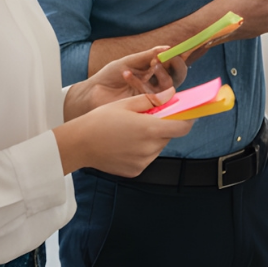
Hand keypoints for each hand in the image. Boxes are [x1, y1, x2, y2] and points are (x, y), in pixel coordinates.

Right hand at [53, 93, 192, 177]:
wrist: (79, 144)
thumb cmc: (101, 120)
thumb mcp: (126, 104)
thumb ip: (152, 100)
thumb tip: (172, 95)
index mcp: (149, 129)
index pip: (182, 127)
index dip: (187, 119)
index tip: (188, 113)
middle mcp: (149, 149)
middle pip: (168, 136)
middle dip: (163, 126)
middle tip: (148, 118)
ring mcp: (143, 162)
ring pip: (158, 147)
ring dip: (152, 138)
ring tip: (131, 131)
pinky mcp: (135, 171)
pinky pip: (146, 158)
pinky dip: (142, 150)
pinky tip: (125, 143)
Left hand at [70, 45, 188, 117]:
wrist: (93, 92)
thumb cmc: (110, 76)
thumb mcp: (130, 62)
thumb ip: (148, 56)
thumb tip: (168, 47)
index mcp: (154, 72)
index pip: (174, 66)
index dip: (177, 59)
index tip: (172, 52)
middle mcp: (156, 85)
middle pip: (177, 78)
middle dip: (174, 67)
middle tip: (161, 61)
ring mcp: (151, 97)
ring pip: (167, 87)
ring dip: (159, 73)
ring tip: (150, 64)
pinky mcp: (145, 107)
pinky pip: (151, 96)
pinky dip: (139, 81)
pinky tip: (126, 74)